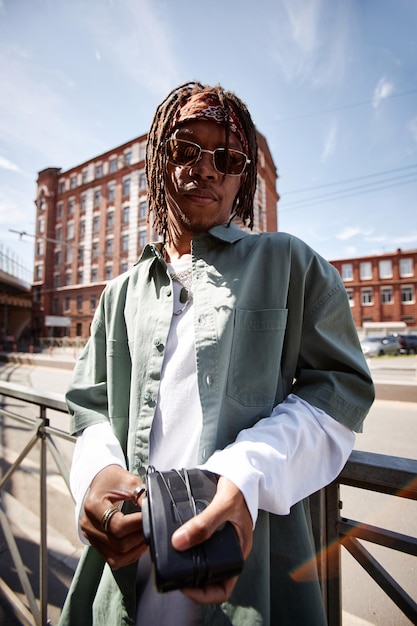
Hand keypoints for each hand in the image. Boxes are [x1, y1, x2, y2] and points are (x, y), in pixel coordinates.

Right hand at [81, 464, 146, 568]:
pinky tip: (139, 545)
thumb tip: (154, 512)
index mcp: (93, 506)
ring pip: (116, 557)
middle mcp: (88, 524)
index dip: (138, 524)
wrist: (100, 481)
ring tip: (148, 537)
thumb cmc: (113, 480)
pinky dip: (129, 556)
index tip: (151, 518)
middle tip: (153, 527)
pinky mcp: (97, 544)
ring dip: (136, 550)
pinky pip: (114, 559)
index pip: (117, 525)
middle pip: (118, 543)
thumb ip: (141, 495)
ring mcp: (91, 536)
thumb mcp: (128, 481)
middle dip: (140, 537)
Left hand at [171, 475, 252, 603]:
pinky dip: (182, 543)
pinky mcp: (207, 528)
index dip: (203, 594)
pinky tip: (171, 538)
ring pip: (198, 560)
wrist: (238, 468)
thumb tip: (178, 543)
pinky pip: (194, 542)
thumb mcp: (224, 504)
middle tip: (169, 569)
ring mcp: (216, 539)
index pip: (222, 588)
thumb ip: (204, 523)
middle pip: (207, 577)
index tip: (184, 587)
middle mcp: (226, 549)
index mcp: (237, 551)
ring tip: (167, 555)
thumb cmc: (239, 487)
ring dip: (183, 561)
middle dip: (188, 579)